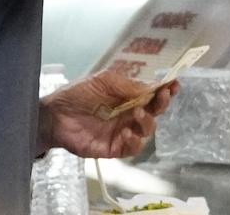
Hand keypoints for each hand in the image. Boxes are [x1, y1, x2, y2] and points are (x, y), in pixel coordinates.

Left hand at [38, 71, 178, 158]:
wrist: (55, 114)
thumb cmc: (79, 94)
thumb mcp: (105, 81)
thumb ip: (128, 85)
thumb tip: (151, 88)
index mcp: (130, 97)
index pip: (153, 94)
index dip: (166, 90)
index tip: (174, 85)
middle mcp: (130, 114)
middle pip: (156, 113)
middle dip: (162, 104)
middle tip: (161, 97)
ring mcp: (123, 132)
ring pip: (147, 131)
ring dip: (148, 122)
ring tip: (137, 114)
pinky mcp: (113, 148)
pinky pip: (132, 148)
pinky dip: (134, 141)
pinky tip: (126, 132)